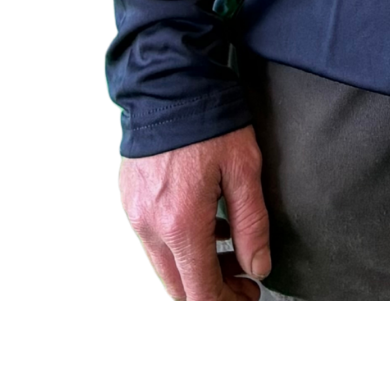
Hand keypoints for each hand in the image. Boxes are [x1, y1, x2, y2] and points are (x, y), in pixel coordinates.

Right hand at [118, 125, 272, 304]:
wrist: (168, 83)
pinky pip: (153, 241)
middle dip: (214, 290)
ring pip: (165, 268)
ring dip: (196, 269)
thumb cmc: (210, 122)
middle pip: (180, 289)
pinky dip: (179, 246)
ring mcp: (136, 215)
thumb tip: (259, 267)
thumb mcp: (245, 170)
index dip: (230, 305)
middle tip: (242, 274)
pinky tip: (206, 222)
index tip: (250, 293)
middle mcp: (152, 228)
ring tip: (229, 243)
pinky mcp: (130, 201)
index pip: (202, 295)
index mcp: (182, 226)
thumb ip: (253, 224)